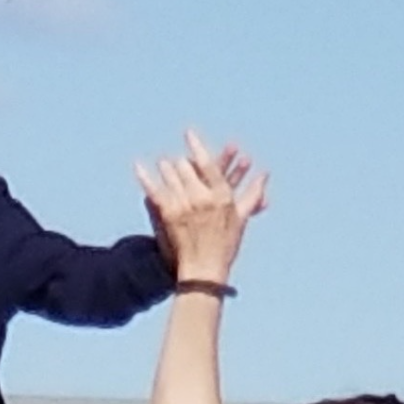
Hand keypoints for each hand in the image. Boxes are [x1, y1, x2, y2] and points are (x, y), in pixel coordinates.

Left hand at [136, 130, 267, 283]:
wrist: (204, 270)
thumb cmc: (225, 246)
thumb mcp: (242, 218)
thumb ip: (253, 193)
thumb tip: (266, 173)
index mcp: (221, 195)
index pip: (208, 163)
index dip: (197, 145)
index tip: (189, 133)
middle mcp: (202, 196)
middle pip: (186, 167)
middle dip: (182, 163)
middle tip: (177, 160)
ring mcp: (184, 204)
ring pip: (170, 174)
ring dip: (166, 167)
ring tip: (163, 162)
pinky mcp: (168, 214)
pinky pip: (153, 189)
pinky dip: (144, 177)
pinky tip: (137, 166)